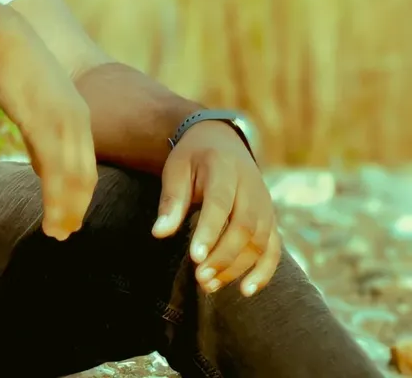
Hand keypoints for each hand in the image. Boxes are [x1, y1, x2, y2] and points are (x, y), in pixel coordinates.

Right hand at [0, 15, 97, 240]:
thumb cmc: (11, 67)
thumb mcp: (33, 103)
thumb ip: (41, 134)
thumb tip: (42, 168)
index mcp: (77, 113)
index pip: (86, 162)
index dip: (80, 192)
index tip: (71, 215)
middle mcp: (77, 119)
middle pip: (85, 175)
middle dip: (77, 207)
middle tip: (65, 233)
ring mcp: (63, 122)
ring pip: (73, 178)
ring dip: (67, 211)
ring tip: (57, 234)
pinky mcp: (45, 124)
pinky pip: (55, 172)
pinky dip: (56, 202)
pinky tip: (50, 220)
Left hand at [152, 120, 280, 297]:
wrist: (222, 141)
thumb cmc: (193, 158)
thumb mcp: (176, 168)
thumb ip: (171, 200)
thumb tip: (159, 233)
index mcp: (224, 167)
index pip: (220, 202)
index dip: (209, 231)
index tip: (194, 257)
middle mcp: (251, 186)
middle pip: (244, 227)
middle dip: (223, 256)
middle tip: (199, 278)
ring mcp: (265, 204)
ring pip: (259, 242)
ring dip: (237, 268)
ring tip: (209, 286)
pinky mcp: (271, 220)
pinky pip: (274, 249)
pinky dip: (264, 272)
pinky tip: (245, 291)